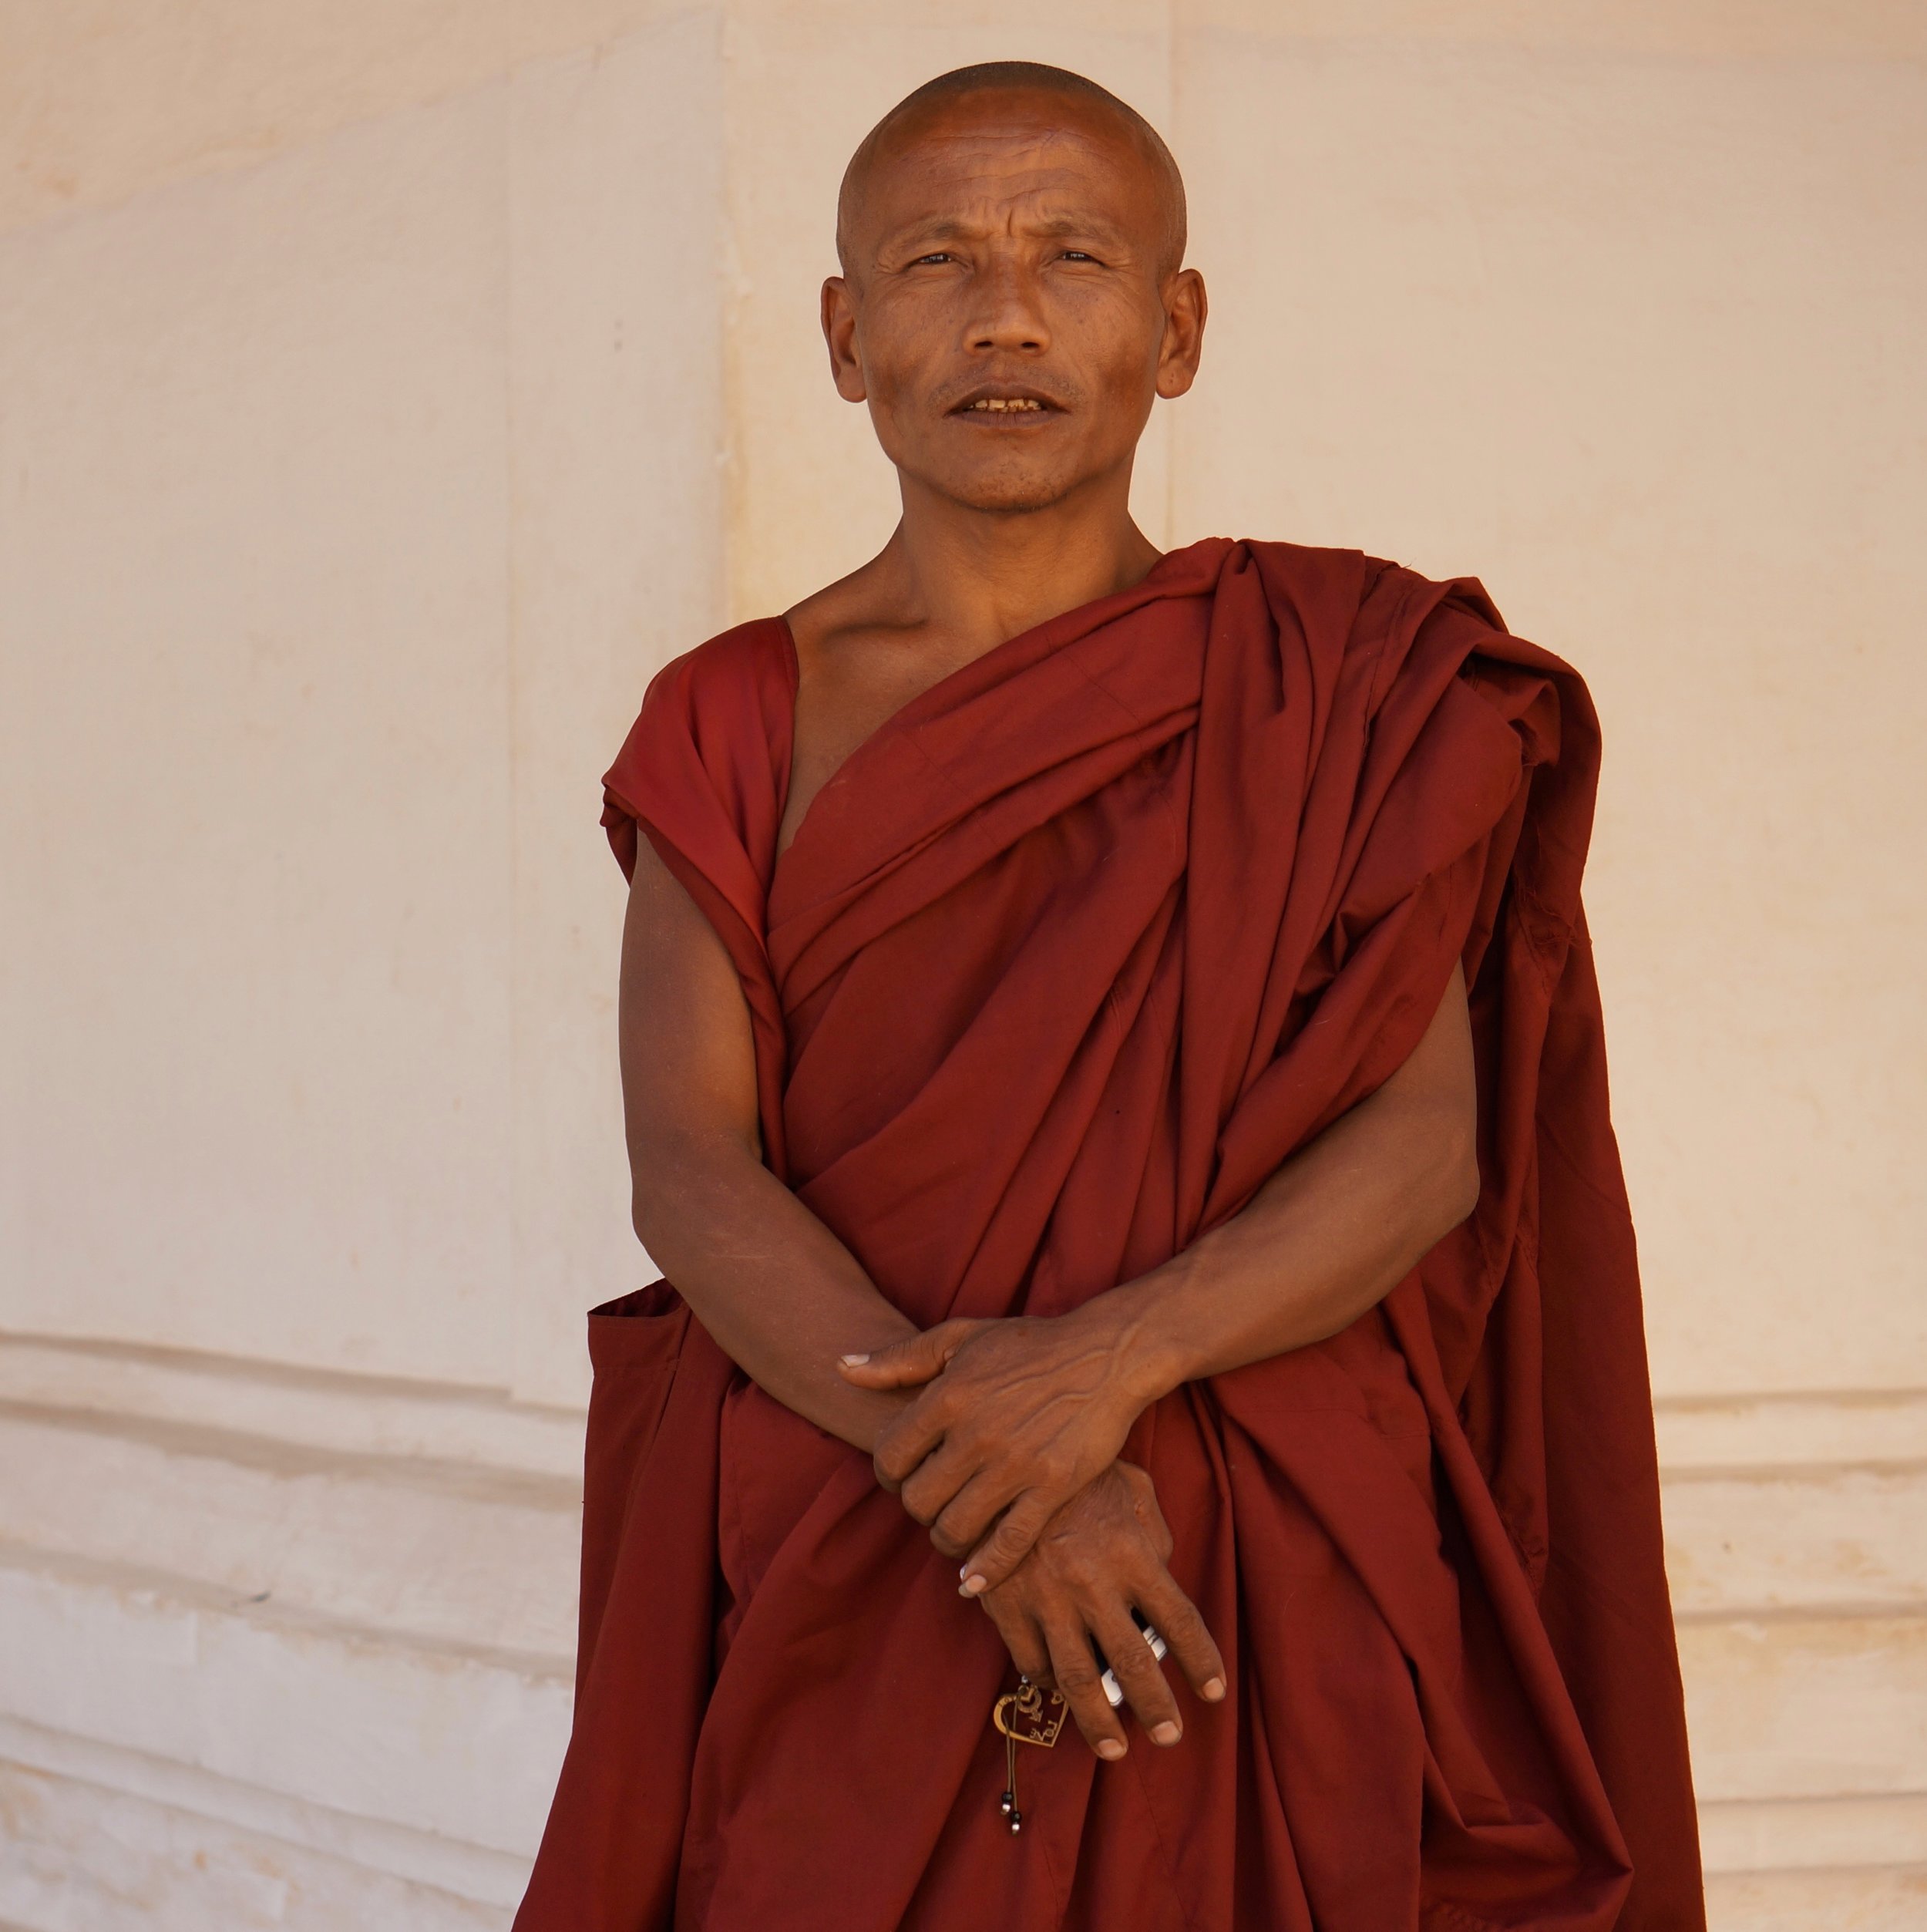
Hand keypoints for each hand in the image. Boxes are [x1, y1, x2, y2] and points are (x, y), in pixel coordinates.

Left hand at [839, 1305, 1162, 1590]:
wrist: (1105, 1356)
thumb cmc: (1029, 1345)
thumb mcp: (960, 1337)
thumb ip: (899, 1358)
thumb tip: (842, 1367)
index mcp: (949, 1396)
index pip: (888, 1457)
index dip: (887, 1474)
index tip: (904, 1474)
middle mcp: (976, 1433)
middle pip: (917, 1500)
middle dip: (916, 1507)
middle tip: (931, 1501)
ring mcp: (1015, 1465)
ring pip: (954, 1528)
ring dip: (946, 1538)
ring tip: (954, 1528)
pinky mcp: (1052, 1489)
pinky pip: (1008, 1544)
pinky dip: (985, 1571)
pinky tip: (973, 1581)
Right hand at [974, 1461, 1225, 1758]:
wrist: (1003, 1455)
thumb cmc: (1078, 1471)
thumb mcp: (1131, 1488)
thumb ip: (1153, 1534)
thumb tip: (1162, 1576)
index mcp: (1132, 1553)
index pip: (1181, 1622)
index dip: (1201, 1662)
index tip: (1213, 1693)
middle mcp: (1094, 1583)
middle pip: (1135, 1664)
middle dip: (1156, 1708)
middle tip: (1169, 1736)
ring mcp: (1048, 1598)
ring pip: (1079, 1678)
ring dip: (1100, 1722)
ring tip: (1114, 1750)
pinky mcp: (1007, 1604)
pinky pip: (1031, 1659)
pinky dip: (1047, 1680)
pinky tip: (1058, 1689)